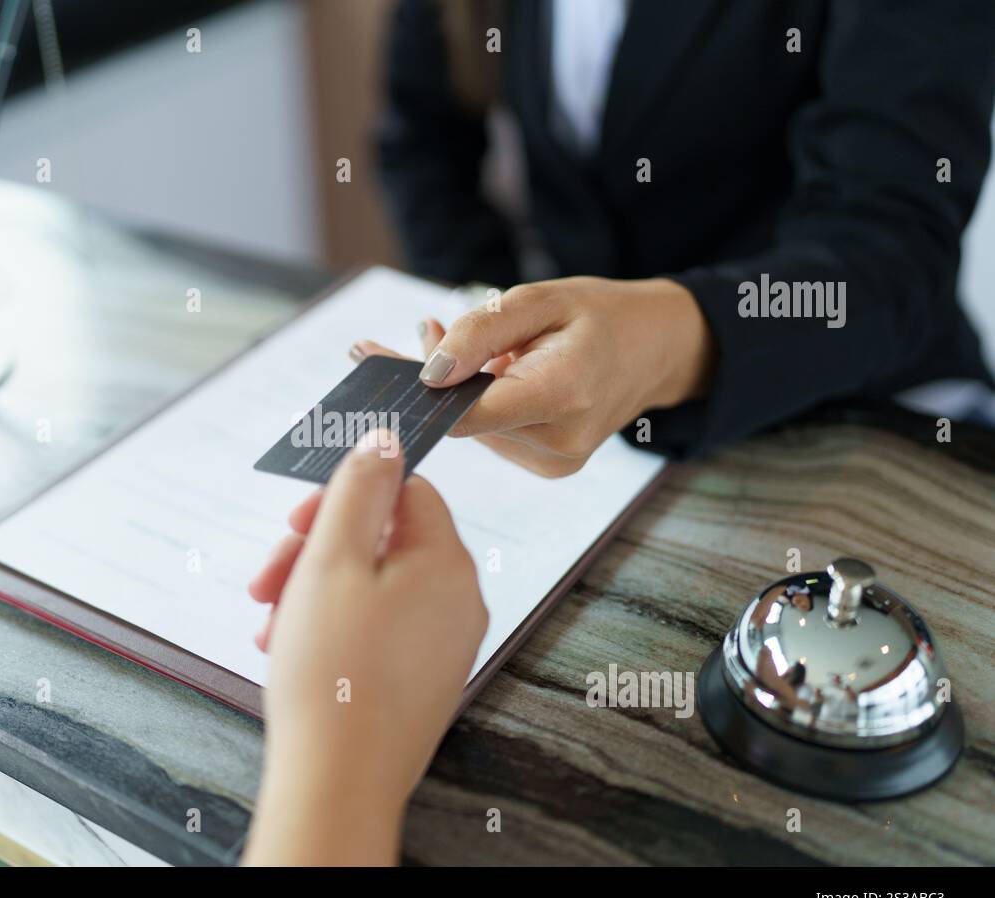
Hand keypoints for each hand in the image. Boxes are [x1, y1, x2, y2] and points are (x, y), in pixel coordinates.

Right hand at [241, 431, 487, 865]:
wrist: (338, 782)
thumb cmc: (333, 672)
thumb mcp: (332, 560)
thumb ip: (358, 489)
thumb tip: (385, 438)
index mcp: (446, 561)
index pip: (406, 491)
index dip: (345, 496)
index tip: (296, 521)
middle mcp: (458, 600)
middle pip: (384, 541)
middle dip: (316, 551)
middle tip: (267, 578)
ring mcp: (444, 645)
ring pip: (373, 588)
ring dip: (313, 592)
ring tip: (269, 623)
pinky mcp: (422, 681)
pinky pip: (377, 631)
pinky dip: (333, 628)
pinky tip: (288, 650)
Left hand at [352, 277, 713, 476]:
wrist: (658, 350)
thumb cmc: (602, 315)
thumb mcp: (543, 298)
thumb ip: (483, 331)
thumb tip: (428, 373)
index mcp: (564, 393)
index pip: (470, 412)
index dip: (417, 391)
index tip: (371, 361)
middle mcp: (561, 441)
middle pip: (465, 418)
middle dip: (432, 375)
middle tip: (421, 327)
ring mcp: (557, 461)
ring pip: (474, 427)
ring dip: (455, 388)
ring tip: (458, 338)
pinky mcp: (550, 467)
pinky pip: (493, 435)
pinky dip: (478, 403)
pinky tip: (486, 371)